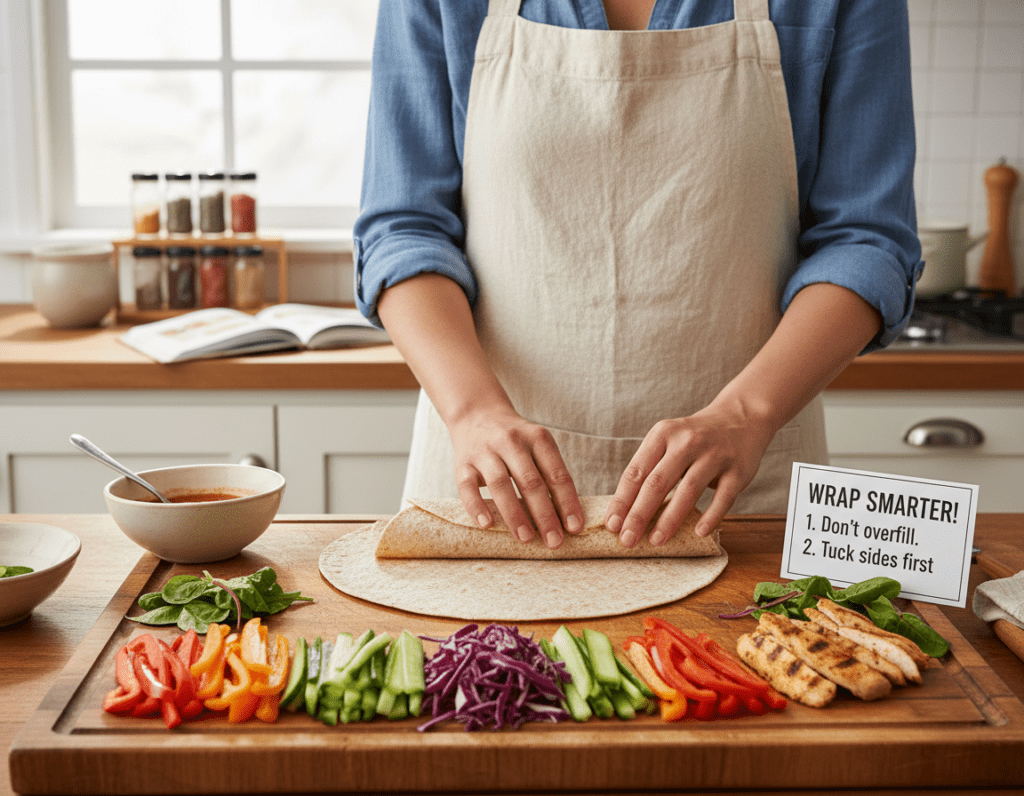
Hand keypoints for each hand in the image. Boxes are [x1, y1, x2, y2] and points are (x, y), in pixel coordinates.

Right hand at [448, 405, 583, 548]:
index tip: (575, 528)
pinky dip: (476, 506)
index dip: (567, 502)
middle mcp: (512, 442)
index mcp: (537, 438)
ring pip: (500, 483)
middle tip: (554, 542)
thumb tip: (567, 518)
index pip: (556, 474)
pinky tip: (487, 524)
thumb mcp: (537, 445)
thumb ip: (550, 474)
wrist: (477, 413)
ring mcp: (485, 451)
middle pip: (531, 481)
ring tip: (526, 538)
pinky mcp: (462, 462)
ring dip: (515, 513)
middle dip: (544, 515)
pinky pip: (467, 486)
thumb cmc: (515, 440)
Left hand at [604, 401, 774, 545]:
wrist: (740, 417)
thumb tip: (624, 511)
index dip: (622, 500)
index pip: (636, 471)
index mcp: (662, 434)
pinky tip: (698, 533)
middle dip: (639, 514)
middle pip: (657, 482)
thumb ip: (650, 469)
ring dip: (670, 519)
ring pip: (688, 490)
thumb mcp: (668, 441)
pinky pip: (723, 497)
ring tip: (656, 540)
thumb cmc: (694, 438)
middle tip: (627, 539)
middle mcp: (686, 441)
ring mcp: (714, 455)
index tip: (612, 525)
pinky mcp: (738, 469)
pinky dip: (710, 516)